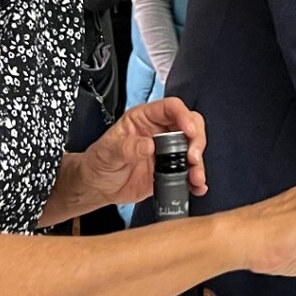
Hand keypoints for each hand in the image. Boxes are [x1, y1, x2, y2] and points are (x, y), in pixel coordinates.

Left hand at [71, 97, 207, 209]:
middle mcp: (159, 132)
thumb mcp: (107, 152)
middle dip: (196, 140)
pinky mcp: (170, 170)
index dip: (184, 116)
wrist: (98, 187)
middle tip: (192, 157)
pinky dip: (195, 179)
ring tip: (195, 177)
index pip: (170, 108)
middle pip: (190, 125)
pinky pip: (188, 171)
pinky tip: (196, 186)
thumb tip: (148, 144)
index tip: (189, 130)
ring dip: (198, 163)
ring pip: (193, 149)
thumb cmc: (98, 163)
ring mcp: (166, 152)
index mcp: (144, 119)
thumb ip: (126, 147)